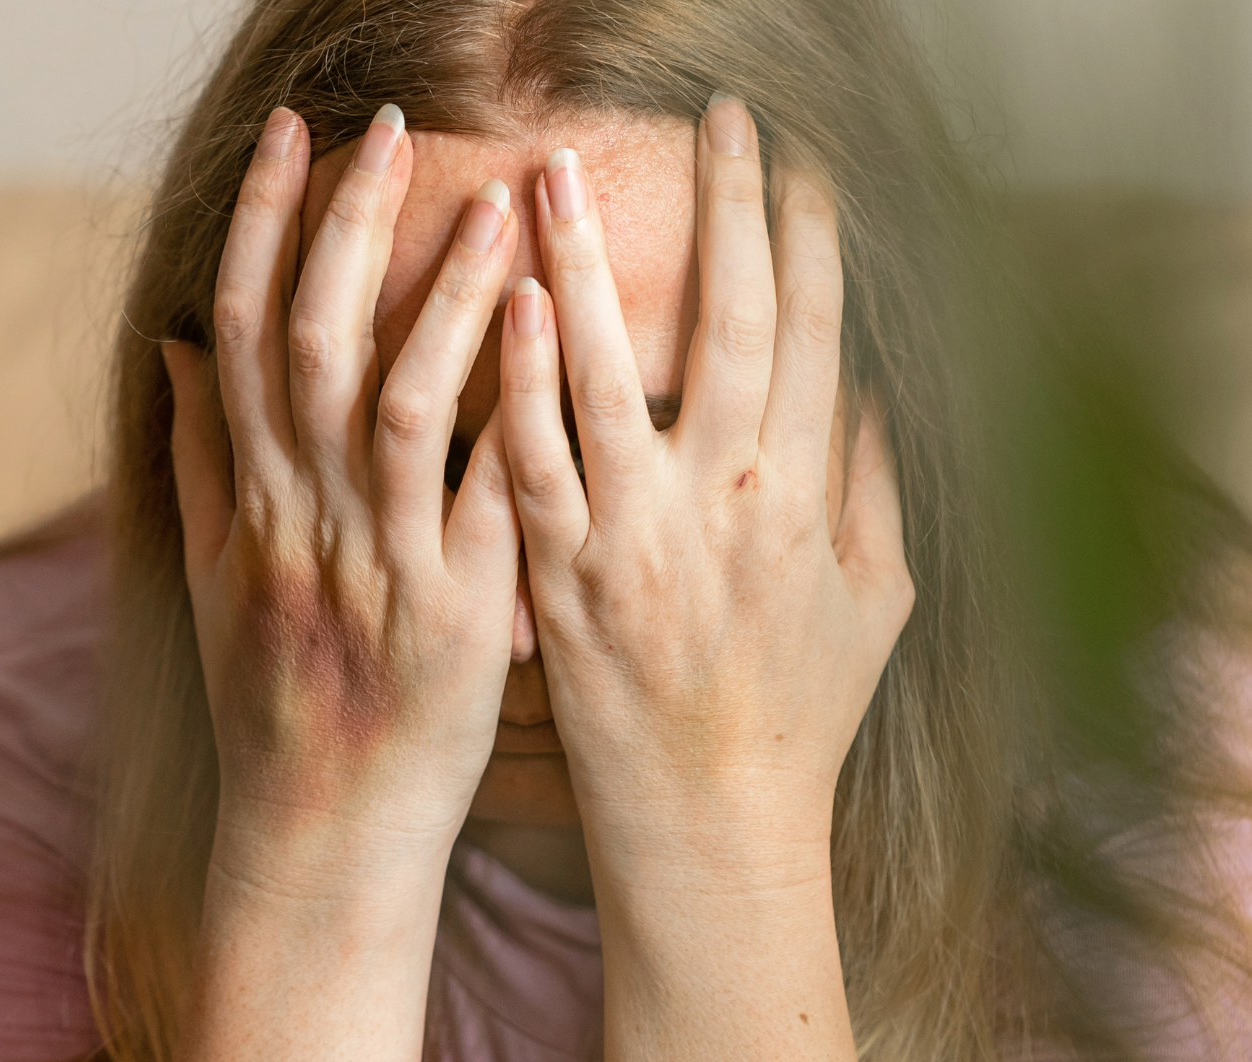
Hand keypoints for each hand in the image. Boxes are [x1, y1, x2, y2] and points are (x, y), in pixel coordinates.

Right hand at [167, 103, 520, 1061]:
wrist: (318, 835)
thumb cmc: (274, 702)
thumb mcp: (210, 577)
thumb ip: (196, 456)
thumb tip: (178, 344)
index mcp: (247, 501)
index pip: (240, 333)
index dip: (259, 224)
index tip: (288, 134)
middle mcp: (299, 521)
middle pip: (307, 342)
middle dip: (342, 222)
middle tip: (388, 123)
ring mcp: (374, 568)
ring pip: (391, 402)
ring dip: (438, 294)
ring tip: (496, 200)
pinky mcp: (451, 618)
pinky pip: (476, 501)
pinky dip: (502, 412)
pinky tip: (546, 331)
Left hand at [499, 97, 911, 1058]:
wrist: (708, 818)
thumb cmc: (797, 711)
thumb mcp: (874, 600)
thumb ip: (872, 486)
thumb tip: (869, 384)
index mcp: (808, 500)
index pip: (819, 336)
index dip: (811, 241)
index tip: (799, 162)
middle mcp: (729, 505)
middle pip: (734, 329)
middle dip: (728, 213)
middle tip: (715, 121)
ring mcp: (637, 540)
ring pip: (615, 378)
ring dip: (588, 267)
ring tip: (558, 174)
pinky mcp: (558, 576)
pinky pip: (533, 463)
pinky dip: (522, 383)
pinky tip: (507, 305)